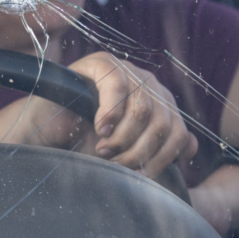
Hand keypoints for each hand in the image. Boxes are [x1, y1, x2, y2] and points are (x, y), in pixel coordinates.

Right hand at [60, 52, 196, 177]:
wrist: (46, 129)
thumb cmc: (85, 141)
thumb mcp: (126, 150)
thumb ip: (158, 147)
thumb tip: (192, 147)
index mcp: (159, 104)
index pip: (180, 132)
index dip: (163, 158)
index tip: (140, 174)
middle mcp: (148, 83)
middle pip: (164, 123)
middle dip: (139, 151)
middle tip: (116, 163)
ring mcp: (127, 70)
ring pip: (143, 109)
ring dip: (123, 137)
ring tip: (103, 149)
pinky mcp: (102, 62)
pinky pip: (116, 87)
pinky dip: (109, 114)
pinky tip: (99, 129)